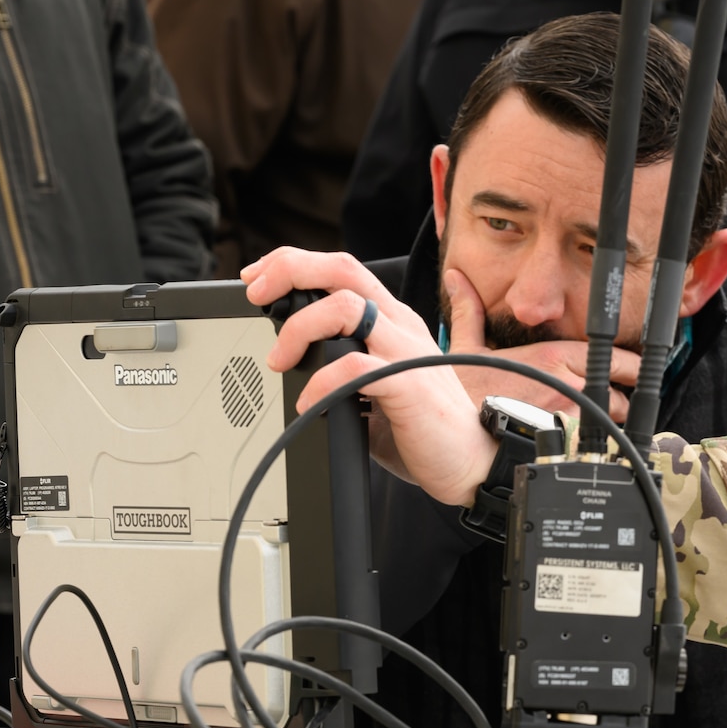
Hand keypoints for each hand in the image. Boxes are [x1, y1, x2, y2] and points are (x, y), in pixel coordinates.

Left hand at [242, 248, 497, 507]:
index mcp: (392, 320)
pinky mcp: (407, 383)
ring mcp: (406, 351)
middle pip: (342, 269)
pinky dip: (320, 383)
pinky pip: (352, 367)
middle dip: (290, 270)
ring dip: (299, 328)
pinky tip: (309, 404)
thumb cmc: (421, 427)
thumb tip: (291, 363)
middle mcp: (399, 325)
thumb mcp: (373, 386)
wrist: (470, 463)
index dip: (294, 264)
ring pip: (344, 307)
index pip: (341, 269)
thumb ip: (341, 365)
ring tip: (280, 361)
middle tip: (256, 294)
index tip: (257, 279)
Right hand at [442, 270, 641, 421]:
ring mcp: (572, 415)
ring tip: (590, 421)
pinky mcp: (567, 441)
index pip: (616, 357)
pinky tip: (578, 442)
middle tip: (606, 400)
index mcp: (555, 357)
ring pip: (611, 419)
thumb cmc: (464, 395)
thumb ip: (470, 312)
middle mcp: (570, 384)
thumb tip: (455, 279)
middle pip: (619, 392)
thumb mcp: (466, 347)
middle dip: (615, 397)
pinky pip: (596, 441)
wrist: (458, 435)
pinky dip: (591, 440)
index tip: (633, 370)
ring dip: (605, 419)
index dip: (629, 366)